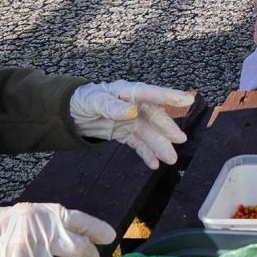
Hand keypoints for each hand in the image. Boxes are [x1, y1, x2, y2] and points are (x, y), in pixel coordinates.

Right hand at [0, 203, 115, 256]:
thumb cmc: (2, 229)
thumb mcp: (29, 215)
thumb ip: (55, 222)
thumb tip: (84, 237)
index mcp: (45, 216)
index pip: (81, 222)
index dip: (98, 230)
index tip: (109, 237)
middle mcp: (43, 236)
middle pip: (80, 248)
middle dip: (88, 255)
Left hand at [68, 81, 192, 168]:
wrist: (70, 114)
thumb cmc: (83, 100)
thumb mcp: (93, 101)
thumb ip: (112, 106)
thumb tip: (132, 112)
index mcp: (126, 92)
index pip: (150, 93)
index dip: (168, 96)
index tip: (186, 100)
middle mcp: (133, 106)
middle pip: (153, 116)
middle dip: (167, 128)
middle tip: (180, 139)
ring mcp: (131, 120)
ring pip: (149, 133)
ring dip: (160, 145)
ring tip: (170, 158)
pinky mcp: (125, 133)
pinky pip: (139, 144)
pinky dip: (147, 154)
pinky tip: (154, 164)